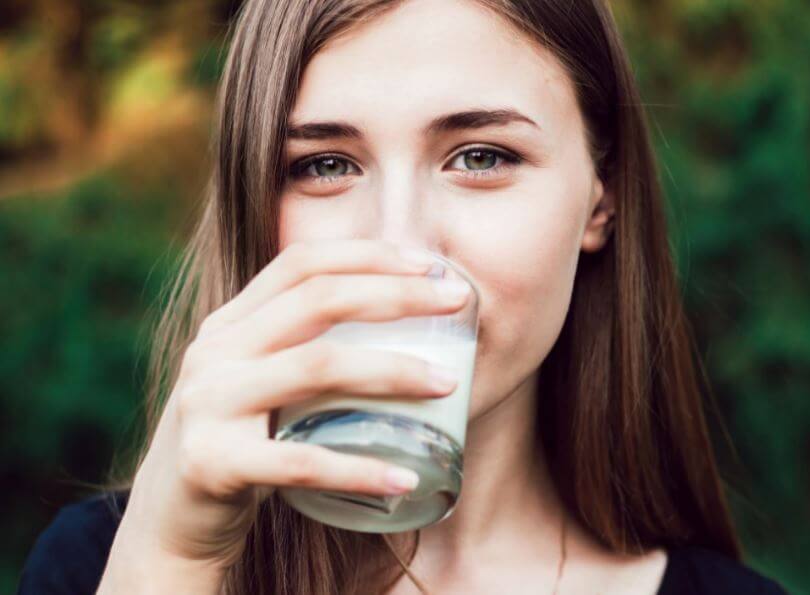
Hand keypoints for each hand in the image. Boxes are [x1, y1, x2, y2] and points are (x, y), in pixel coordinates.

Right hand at [97, 240, 471, 591]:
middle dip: (396, 294)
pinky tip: (404, 478)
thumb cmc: (236, 439)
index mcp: (230, 322)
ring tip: (448, 382)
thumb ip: (300, 346)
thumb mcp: (255, 377)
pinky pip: (300, 462)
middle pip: (318, 301)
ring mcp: (209, 404)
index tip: (430, 264)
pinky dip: (359, 469)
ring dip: (393, 370)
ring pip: (317, 367)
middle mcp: (215, 351)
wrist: (169, 517)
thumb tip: (398, 321)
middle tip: (456, 302)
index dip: (369, 254)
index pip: (302, 262)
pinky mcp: (212, 463)